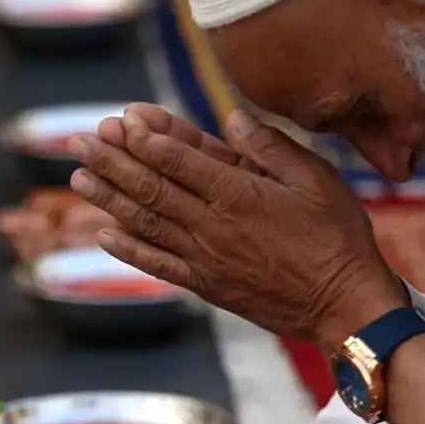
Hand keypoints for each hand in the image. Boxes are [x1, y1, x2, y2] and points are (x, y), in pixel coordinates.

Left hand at [69, 104, 404, 347]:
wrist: (346, 307)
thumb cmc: (338, 238)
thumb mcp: (316, 179)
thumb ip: (270, 147)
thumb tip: (232, 116)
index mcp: (240, 195)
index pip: (180, 161)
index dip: (147, 139)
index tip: (121, 120)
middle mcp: (214, 226)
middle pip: (152, 188)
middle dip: (113, 161)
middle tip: (81, 140)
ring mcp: (206, 258)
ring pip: (146, 223)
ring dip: (109, 198)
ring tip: (79, 176)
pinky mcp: (207, 285)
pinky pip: (158, 264)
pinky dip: (128, 249)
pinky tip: (103, 232)